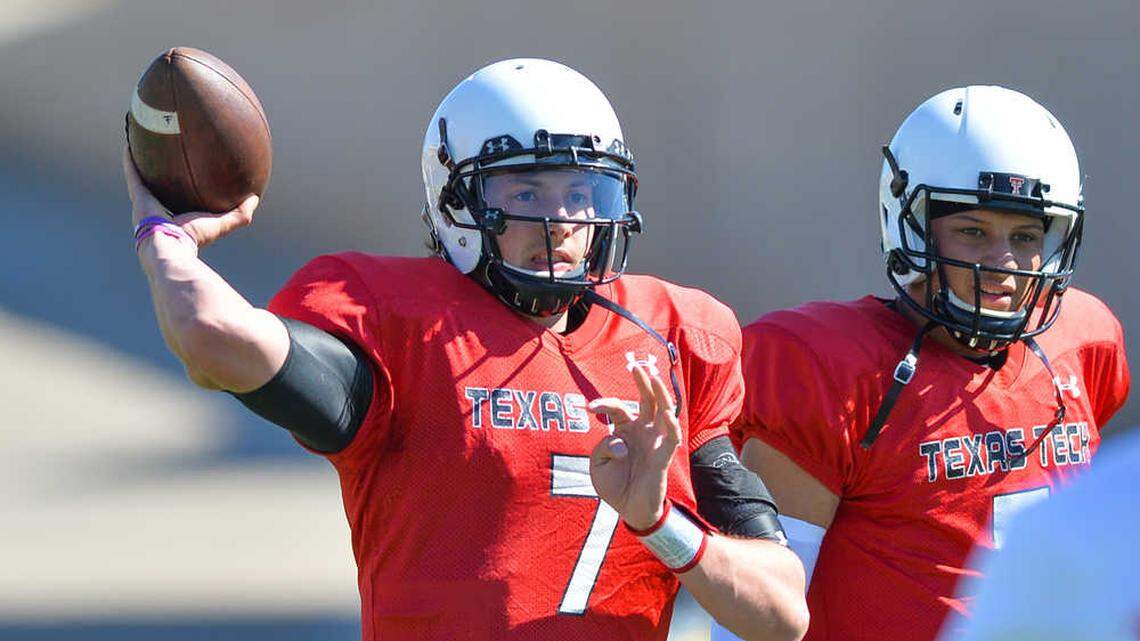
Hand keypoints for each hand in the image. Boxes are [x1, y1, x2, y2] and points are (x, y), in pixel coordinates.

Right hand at [123, 146, 258, 248]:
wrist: (172, 246)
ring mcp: (144, 202)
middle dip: (157, 172)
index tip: (185, 174)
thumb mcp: (222, 224)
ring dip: (140, 161)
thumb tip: (255, 198)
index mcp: (174, 216)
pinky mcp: (137, 196)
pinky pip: (132, 173)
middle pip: (157, 186)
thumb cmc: (195, 238)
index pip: (178, 199)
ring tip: (143, 142)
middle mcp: (157, 208)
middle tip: (161, 154)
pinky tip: (131, 141)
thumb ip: (240, 213)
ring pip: (141, 177)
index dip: (180, 187)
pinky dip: (130, 159)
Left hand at [588, 364, 681, 529]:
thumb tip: (622, 442)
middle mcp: (643, 430)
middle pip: (647, 399)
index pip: (617, 409)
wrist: (630, 509)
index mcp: (625, 430)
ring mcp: (655, 440)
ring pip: (663, 410)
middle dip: (643, 382)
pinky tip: (665, 412)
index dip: (603, 404)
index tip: (587, 407)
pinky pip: (672, 435)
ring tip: (654, 378)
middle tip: (636, 367)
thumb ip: (603, 448)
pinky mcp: (665, 454)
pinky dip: (671, 423)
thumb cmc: (614, 485)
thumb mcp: (597, 465)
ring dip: (660, 394)